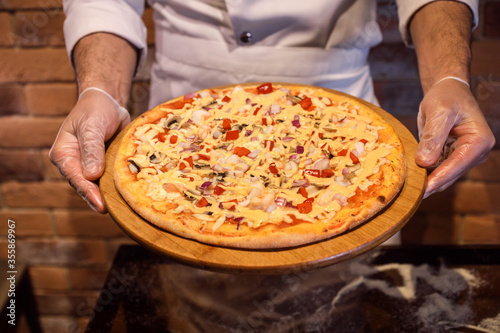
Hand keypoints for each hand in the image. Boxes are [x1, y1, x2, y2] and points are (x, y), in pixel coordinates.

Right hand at [50, 90, 129, 212]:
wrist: (108, 101)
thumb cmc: (95, 110)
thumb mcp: (92, 126)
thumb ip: (92, 149)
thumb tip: (91, 175)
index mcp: (64, 155)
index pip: (76, 178)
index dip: (89, 192)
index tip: (101, 205)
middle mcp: (74, 164)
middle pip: (86, 186)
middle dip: (98, 199)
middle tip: (112, 213)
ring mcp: (89, 166)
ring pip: (98, 185)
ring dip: (108, 195)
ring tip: (121, 210)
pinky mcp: (104, 165)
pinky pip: (109, 179)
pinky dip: (116, 187)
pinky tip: (127, 197)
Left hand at [416, 79, 494, 197]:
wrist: (447, 92)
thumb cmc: (446, 97)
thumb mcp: (439, 112)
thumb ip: (433, 137)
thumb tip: (425, 162)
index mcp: (478, 142)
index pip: (457, 165)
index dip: (439, 178)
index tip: (423, 190)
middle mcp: (474, 153)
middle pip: (450, 174)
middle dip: (431, 183)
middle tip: (410, 194)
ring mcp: (463, 157)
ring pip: (443, 175)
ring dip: (426, 181)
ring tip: (406, 189)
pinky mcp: (451, 157)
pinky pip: (437, 170)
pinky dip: (425, 174)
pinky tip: (409, 179)